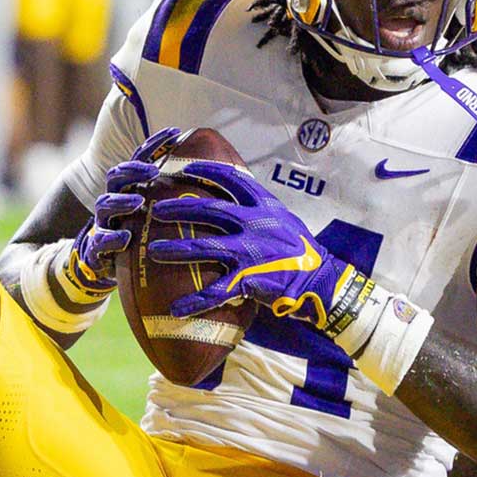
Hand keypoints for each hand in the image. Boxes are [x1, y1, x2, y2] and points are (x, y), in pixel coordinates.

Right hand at [68, 128, 182, 287]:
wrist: (110, 264)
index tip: (175, 132)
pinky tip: (126, 238)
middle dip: (132, 170)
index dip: (155, 144)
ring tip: (138, 203)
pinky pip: (100, 240)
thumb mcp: (163, 215)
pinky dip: (113, 238)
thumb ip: (185, 198)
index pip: (141, 159)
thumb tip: (227, 179)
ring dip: (121, 202)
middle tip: (152, 171)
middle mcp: (115, 200)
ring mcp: (104, 222)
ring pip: (104, 204)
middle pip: (116, 176)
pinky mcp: (98, 247)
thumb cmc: (145, 235)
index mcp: (131, 188)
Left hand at [145, 161, 363, 329]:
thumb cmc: (302, 249)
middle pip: (209, 210)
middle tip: (157, 210)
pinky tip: (176, 308)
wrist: (322, 279)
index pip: (231, 179)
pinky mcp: (249, 280)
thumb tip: (238, 191)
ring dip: (176, 249)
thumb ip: (260, 206)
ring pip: (204, 247)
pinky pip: (216, 291)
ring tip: (154, 250)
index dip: (205, 171)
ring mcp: (251, 252)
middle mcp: (255, 224)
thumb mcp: (284, 218)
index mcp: (264, 206)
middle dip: (180, 208)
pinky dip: (194, 301)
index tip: (184, 168)